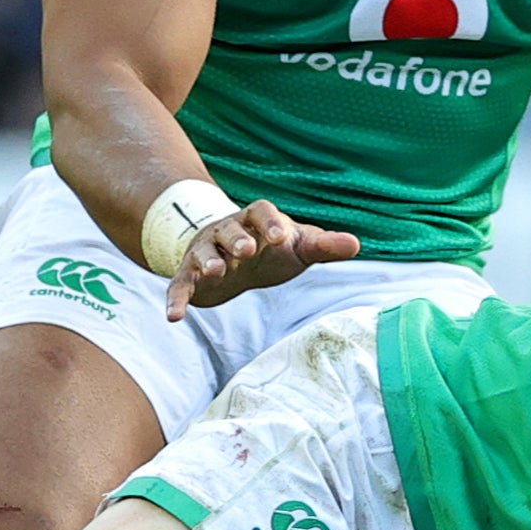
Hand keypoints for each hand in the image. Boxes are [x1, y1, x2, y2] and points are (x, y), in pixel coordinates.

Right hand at [164, 200, 362, 318]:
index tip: (280, 237)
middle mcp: (227, 232)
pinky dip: (176, 300)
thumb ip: (324, 246)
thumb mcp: (299, 247)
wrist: (234, 257)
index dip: (270, 223)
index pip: (262, 212)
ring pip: (203, 253)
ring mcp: (206, 252)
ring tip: (215, 272)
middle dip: (237, 239)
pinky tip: (174, 317)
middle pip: (229, 230)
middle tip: (247, 251)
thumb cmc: (273, 249)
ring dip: (207, 261)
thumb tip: (356, 244)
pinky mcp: (190, 277)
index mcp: (257, 220)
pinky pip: (179, 285)